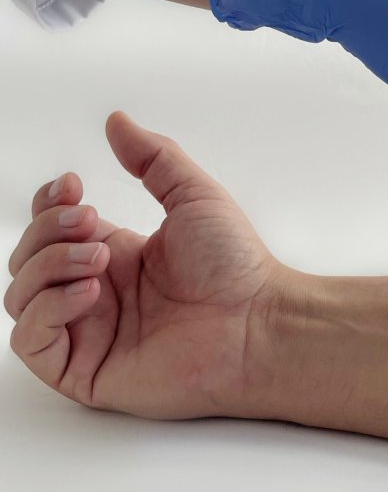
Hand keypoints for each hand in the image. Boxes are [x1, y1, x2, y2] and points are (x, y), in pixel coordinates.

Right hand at [4, 112, 294, 418]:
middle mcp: (98, 292)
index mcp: (117, 256)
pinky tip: (90, 291)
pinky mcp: (87, 370)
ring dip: (48, 265)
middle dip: (48, 230)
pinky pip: (31, 342)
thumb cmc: (238, 266)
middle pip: (29, 258)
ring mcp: (91, 332)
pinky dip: (47, 310)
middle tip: (90, 222)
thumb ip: (153, 158)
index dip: (48, 205)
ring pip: (22, 296)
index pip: (52, 229)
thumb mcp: (194, 196)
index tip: (73, 185)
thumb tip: (117, 122)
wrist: (259, 322)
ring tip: (101, 258)